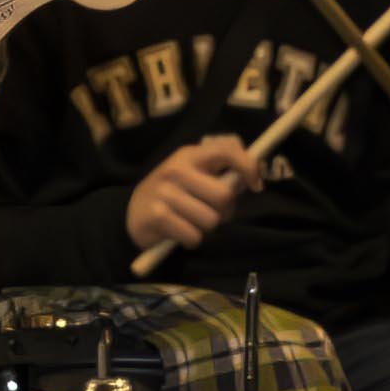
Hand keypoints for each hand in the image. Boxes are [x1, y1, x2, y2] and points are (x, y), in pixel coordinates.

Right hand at [126, 132, 257, 254]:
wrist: (133, 214)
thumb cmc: (174, 194)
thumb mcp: (193, 172)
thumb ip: (221, 168)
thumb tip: (252, 174)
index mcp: (189, 155)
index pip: (227, 150)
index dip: (248, 167)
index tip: (256, 186)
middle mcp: (176, 169)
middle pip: (224, 195)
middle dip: (224, 211)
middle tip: (210, 212)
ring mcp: (164, 192)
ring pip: (211, 220)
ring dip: (206, 228)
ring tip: (191, 222)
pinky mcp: (157, 215)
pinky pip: (194, 236)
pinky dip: (191, 240)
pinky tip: (179, 232)